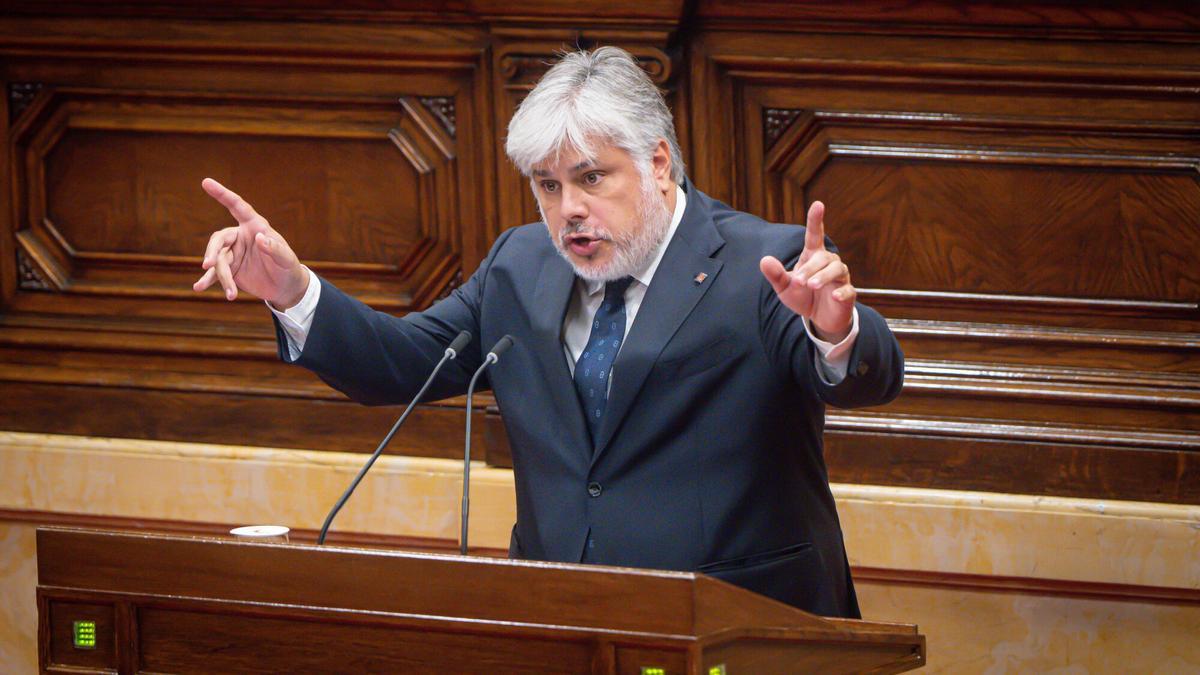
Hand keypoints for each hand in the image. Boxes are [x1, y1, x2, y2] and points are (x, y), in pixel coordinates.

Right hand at [192, 178, 308, 307]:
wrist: (285, 288)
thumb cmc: (288, 267)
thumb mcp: (286, 259)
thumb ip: (275, 248)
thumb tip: (260, 238)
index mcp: (255, 226)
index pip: (237, 206)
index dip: (222, 194)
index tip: (206, 182)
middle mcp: (241, 237)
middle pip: (220, 239)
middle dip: (212, 251)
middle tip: (207, 265)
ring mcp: (233, 253)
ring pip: (217, 260)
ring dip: (219, 275)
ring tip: (230, 294)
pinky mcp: (230, 269)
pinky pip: (215, 273)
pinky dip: (208, 280)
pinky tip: (199, 288)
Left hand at [759, 201, 855, 341]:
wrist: (820, 318)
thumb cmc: (803, 296)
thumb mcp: (784, 287)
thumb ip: (776, 275)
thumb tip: (765, 260)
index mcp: (813, 257)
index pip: (815, 235)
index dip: (816, 220)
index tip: (818, 204)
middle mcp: (829, 263)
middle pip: (823, 258)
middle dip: (810, 269)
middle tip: (798, 282)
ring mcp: (841, 278)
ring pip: (837, 269)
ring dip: (824, 276)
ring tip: (811, 285)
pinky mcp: (848, 294)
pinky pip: (849, 290)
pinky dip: (842, 292)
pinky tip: (834, 297)